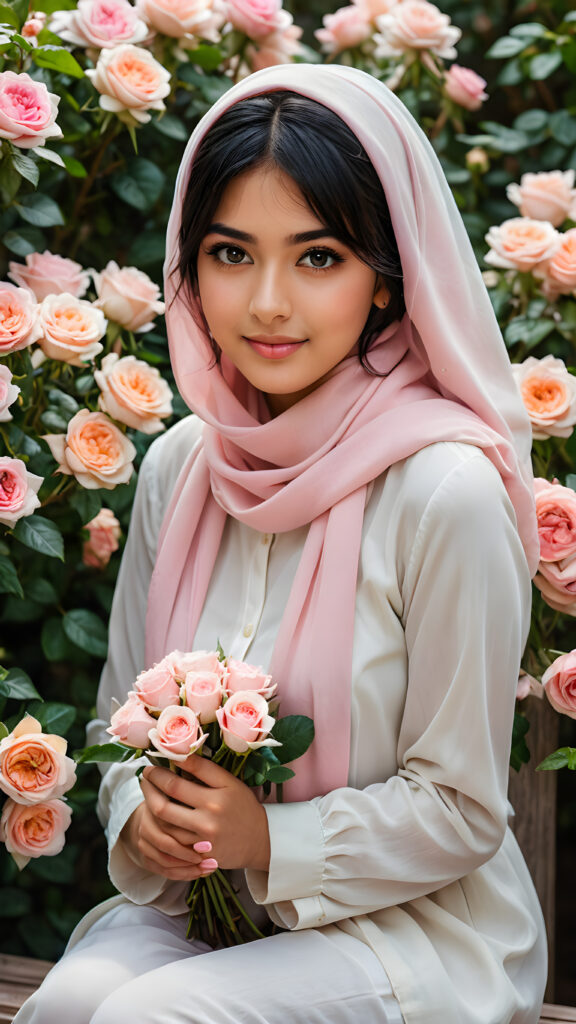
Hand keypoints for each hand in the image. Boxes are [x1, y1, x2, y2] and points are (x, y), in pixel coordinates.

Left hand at [121, 755, 269, 881]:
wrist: (261, 840)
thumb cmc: (243, 806)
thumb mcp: (230, 782)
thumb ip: (205, 769)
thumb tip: (178, 755)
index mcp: (215, 798)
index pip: (176, 784)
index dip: (158, 774)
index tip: (150, 766)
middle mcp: (207, 821)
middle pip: (163, 807)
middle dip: (148, 790)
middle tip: (143, 779)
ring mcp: (202, 842)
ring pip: (164, 827)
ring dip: (150, 810)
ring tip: (147, 795)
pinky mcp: (200, 858)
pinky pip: (172, 845)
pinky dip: (162, 830)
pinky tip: (157, 818)